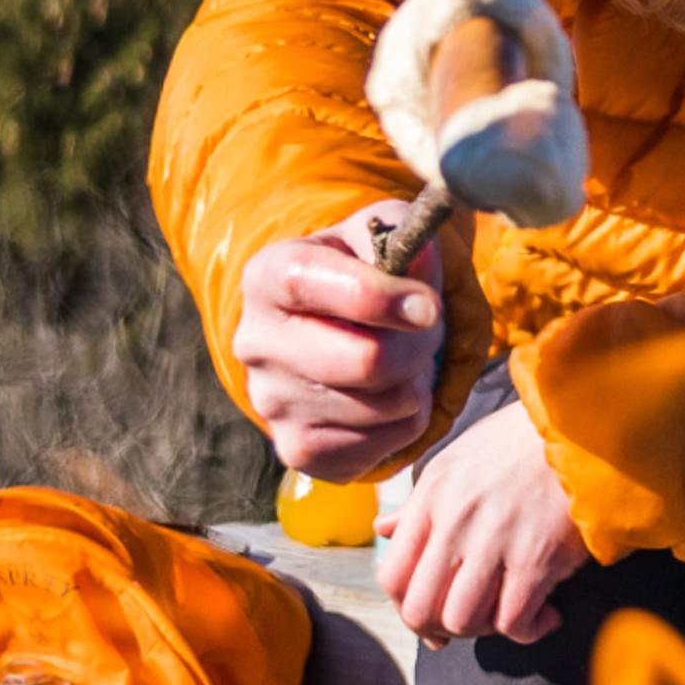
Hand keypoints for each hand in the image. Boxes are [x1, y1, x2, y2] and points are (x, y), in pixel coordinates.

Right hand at [232, 202, 443, 482]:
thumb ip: (402, 238)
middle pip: (364, 361)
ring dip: (416, 381)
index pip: (308, 284)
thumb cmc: (364, 272)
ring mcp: (271, 403)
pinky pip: (384, 443)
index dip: (376, 298)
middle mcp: (256, 342)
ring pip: (385, 405)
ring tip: (403, 358)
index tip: (428, 307)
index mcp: (267, 276)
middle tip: (426, 329)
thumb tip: (420, 266)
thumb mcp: (380, 235)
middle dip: (416, 345)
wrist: (336, 330)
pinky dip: (406, 419)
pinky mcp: (298, 449)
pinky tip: (389, 394)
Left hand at [379, 404, 588, 645]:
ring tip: (507, 613)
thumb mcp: (457, 460)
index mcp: (431, 498)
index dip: (405, 609)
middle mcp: (455, 522)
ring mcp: (494, 541)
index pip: (392, 577)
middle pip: (420, 610)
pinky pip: (514, 622)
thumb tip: (384, 530)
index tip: (431, 615)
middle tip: (469, 624)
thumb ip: (419, 502)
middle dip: (441, 630)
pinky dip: (528, 631)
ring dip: (485, 631)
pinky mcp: (536, 558)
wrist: (580, 427)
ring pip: (463, 621)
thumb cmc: (519, 443)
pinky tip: (546, 615)